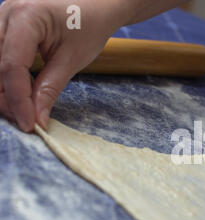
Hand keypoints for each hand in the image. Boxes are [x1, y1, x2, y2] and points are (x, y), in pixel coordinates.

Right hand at [0, 0, 127, 130]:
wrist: (98, 4)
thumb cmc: (90, 25)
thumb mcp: (72, 60)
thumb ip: (50, 89)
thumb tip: (36, 119)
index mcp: (26, 16)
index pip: (11, 66)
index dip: (18, 100)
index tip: (29, 124)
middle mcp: (7, 12)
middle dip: (7, 97)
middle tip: (28, 119)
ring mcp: (3, 16)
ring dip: (5, 89)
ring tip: (27, 108)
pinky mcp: (5, 25)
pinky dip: (7, 77)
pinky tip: (23, 90)